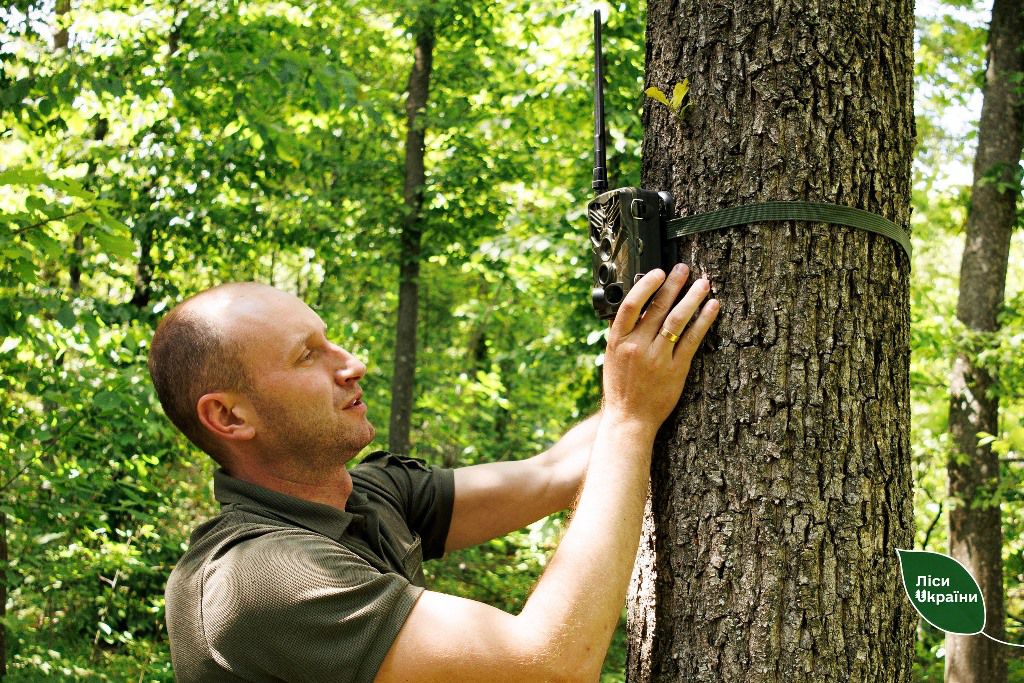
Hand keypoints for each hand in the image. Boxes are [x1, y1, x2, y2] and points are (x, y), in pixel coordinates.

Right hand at [601, 264, 718, 431]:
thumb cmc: (621, 387)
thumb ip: (625, 333)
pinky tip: (712, 308)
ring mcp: (657, 358)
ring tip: (703, 283)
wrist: (629, 418)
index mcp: (618, 341)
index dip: (646, 285)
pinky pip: (692, 340)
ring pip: (676, 320)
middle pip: (657, 308)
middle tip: (684, 269)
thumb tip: (641, 306)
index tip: (658, 272)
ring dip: (692, 298)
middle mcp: (637, 347)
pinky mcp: (676, 369)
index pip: (631, 305)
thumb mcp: (614, 356)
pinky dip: (703, 321)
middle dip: (673, 285)